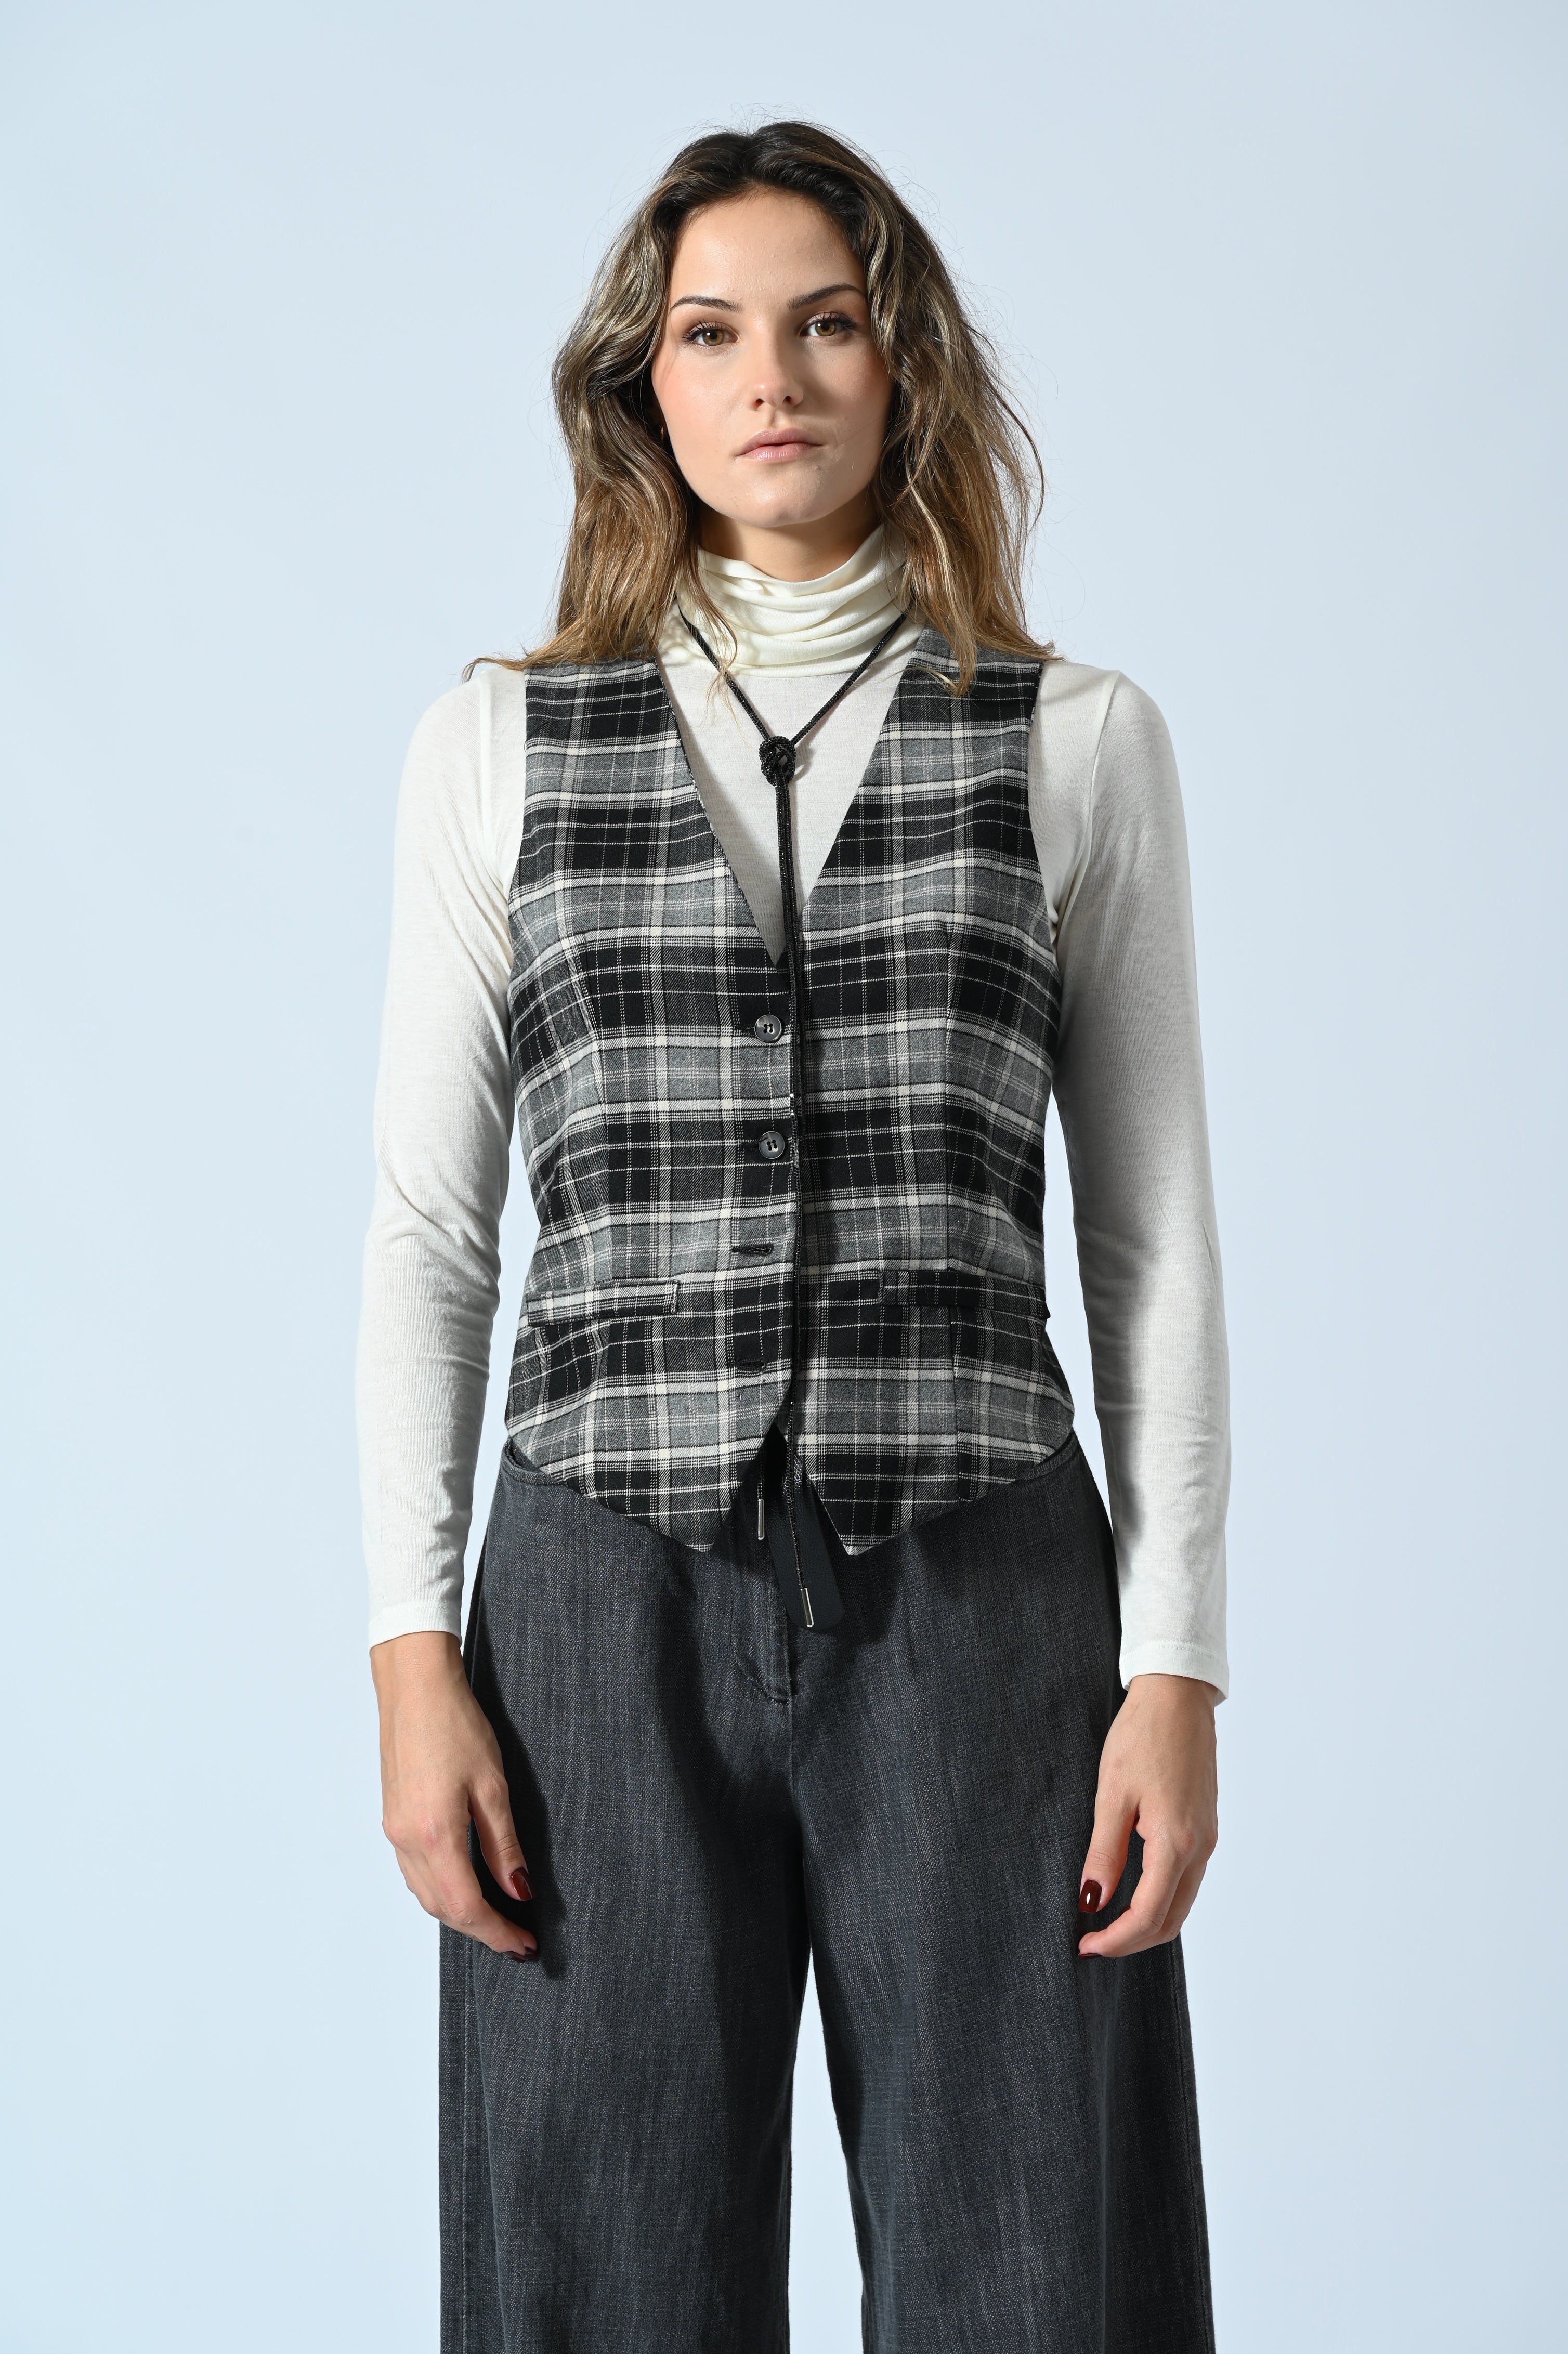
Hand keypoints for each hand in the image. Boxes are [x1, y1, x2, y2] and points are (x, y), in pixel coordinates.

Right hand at [370, 1631, 536, 1959]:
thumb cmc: (454, 1724)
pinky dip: (441, 1890)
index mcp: (434, 1834)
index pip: (467, 1906)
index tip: (524, 1945)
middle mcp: (406, 1840)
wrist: (414, 1688)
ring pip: (425, 1894)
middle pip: (443, 1909)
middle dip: (480, 1930)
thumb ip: (504, 1845)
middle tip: (516, 1938)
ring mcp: (394, 1832)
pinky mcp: (392, 1820)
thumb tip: (519, 1890)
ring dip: (459, 1914)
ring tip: (496, 1918)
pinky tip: (463, 1884)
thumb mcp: (492, 1785)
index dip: (497, 1932)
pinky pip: (414, 1873)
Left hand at [1076, 1672, 1217, 1958]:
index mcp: (1177, 1841)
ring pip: (1181, 1902)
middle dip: (1132, 1940)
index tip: (1084, 1946)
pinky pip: (1186, 1879)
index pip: (1149, 1915)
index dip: (1116, 1940)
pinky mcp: (1205, 1827)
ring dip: (1146, 1922)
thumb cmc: (1142, 1736)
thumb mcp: (1112, 1794)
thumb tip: (1092, 1901)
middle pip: (1171, 1919)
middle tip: (1092, 1942)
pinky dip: (1160, 1898)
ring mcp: (1207, 1838)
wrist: (1177, 1696)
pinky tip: (1131, 1891)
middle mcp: (1200, 1847)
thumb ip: (1104, 1852)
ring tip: (1106, 1922)